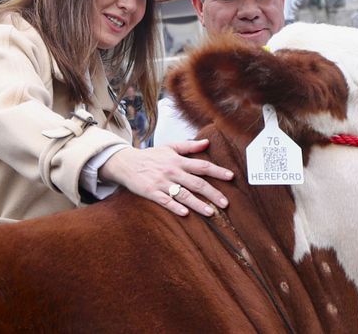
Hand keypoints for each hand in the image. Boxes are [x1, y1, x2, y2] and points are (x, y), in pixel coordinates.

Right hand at [99, 139, 233, 216]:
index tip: (231, 177)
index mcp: (178, 161)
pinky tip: (185, 214)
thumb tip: (207, 142)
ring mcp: (162, 183)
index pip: (202, 166)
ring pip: (183, 194)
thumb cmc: (150, 156)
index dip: (217, 171)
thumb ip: (189, 146)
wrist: (126, 163)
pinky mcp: (151, 192)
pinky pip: (165, 201)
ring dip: (198, 204)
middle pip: (196, 183)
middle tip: (225, 203)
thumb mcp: (169, 147)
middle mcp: (172, 172)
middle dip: (212, 193)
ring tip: (211, 212)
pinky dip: (175, 207)